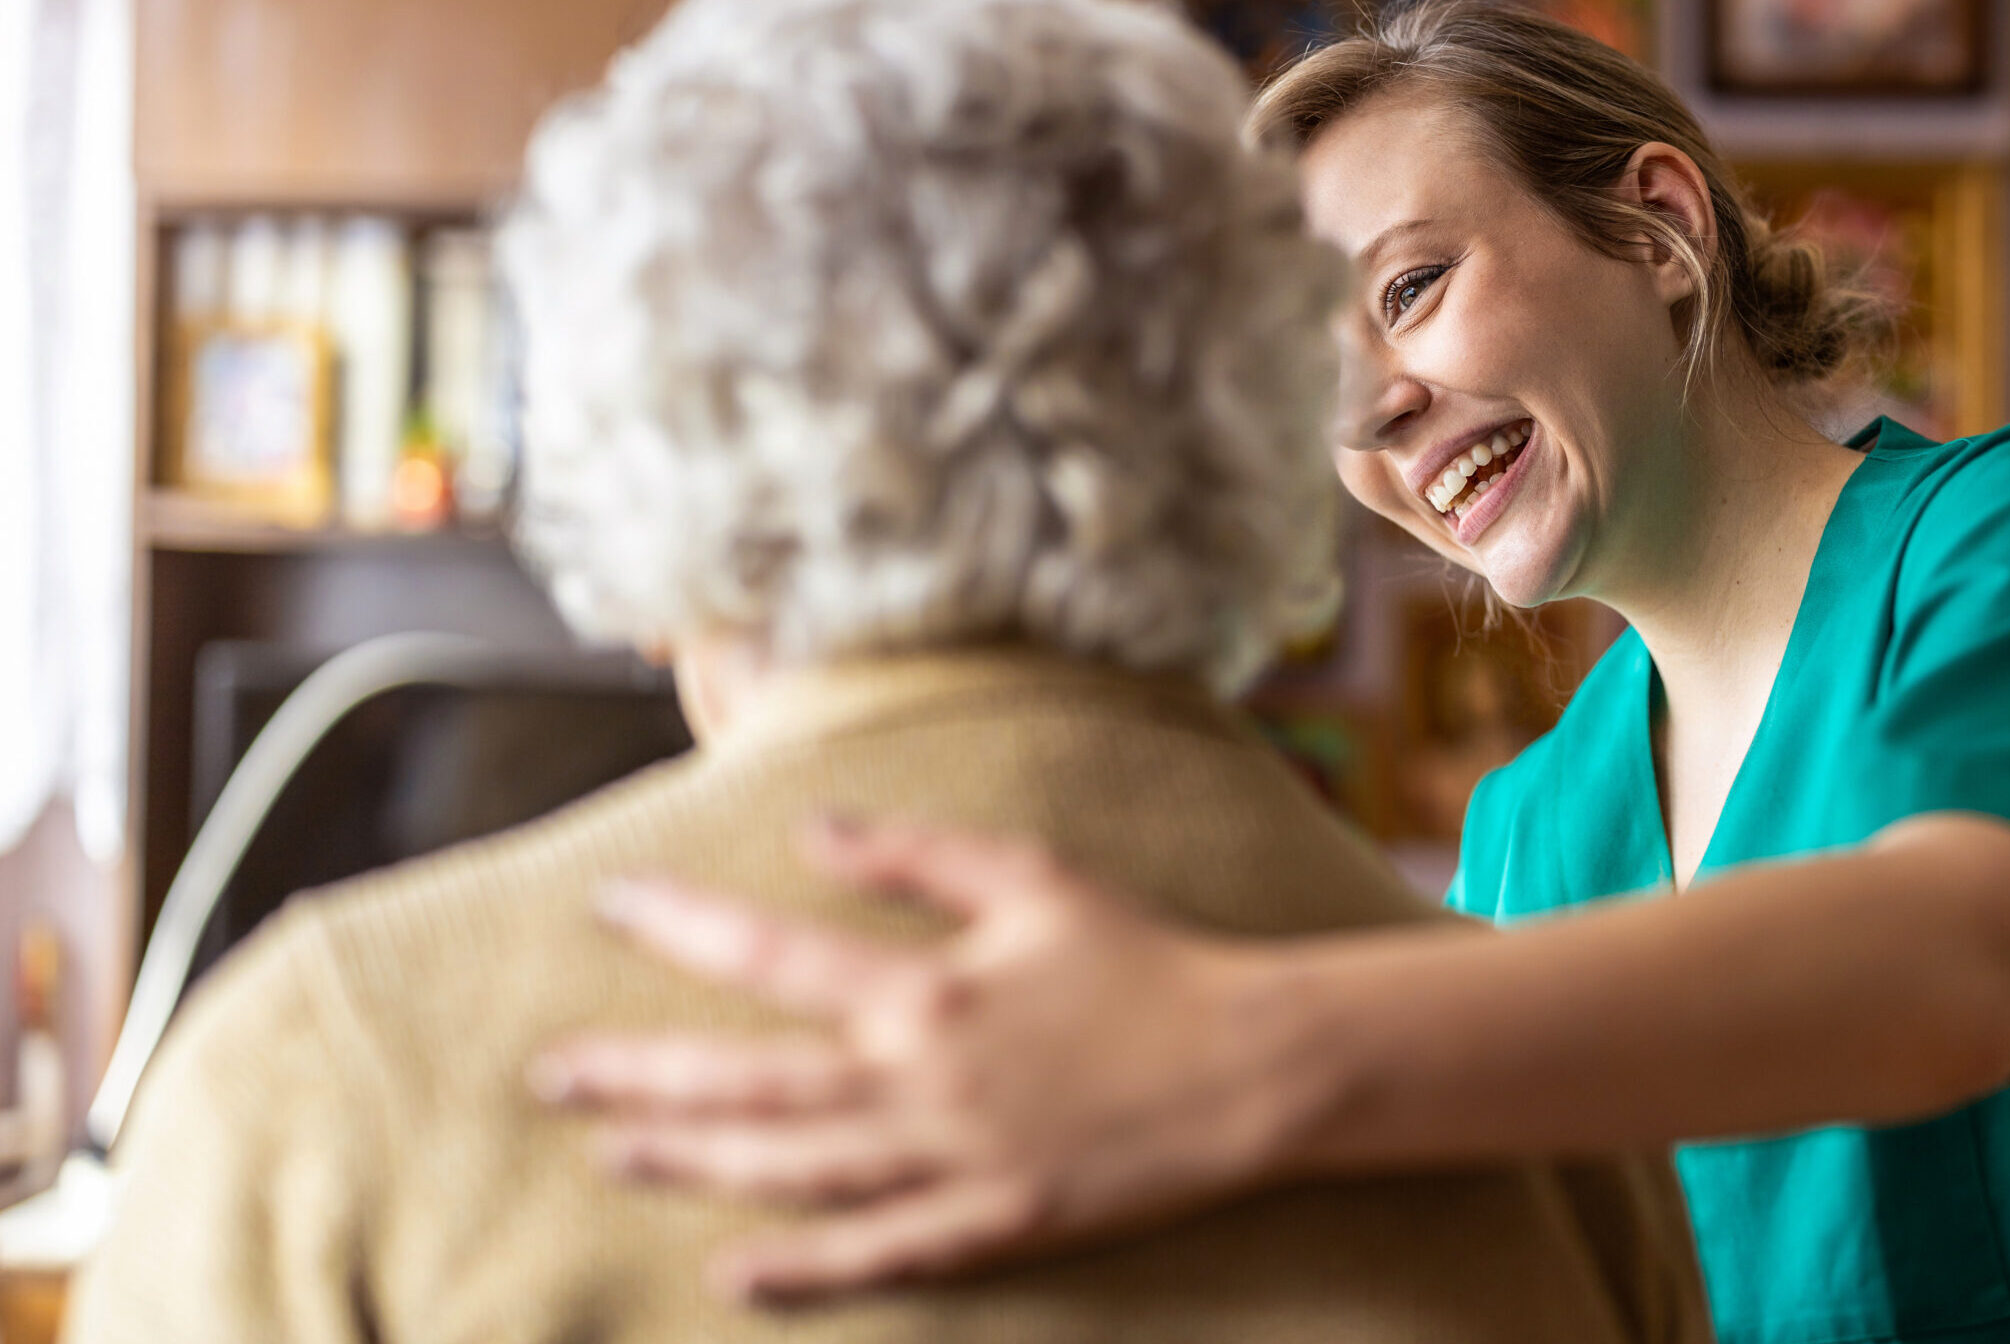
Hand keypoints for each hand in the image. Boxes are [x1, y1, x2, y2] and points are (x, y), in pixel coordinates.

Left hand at [529, 819, 1328, 1301]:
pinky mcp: (992, 1225)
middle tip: (553, 1073)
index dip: (680, 927)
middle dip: (641, 1074)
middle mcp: (921, 1080)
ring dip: (693, 1162)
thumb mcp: (1033, 877)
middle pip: (749, 1082)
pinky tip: (731, 1270)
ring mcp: (951, 1163)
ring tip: (613, 1150)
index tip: (610, 902)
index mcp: (928, 988)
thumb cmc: (1144, 960)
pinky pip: (877, 1255)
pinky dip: (800, 1270)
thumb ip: (916, 854)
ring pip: (791, 1170)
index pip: (771, 954)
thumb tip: (812, 828)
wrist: (1249, 1064)